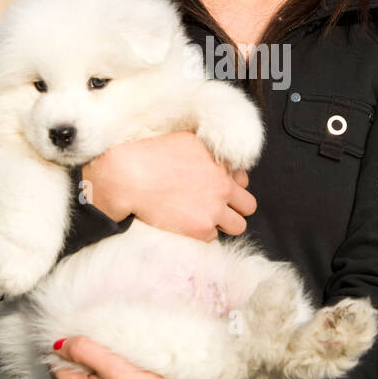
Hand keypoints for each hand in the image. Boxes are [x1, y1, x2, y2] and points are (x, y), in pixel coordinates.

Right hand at [79, 131, 256, 240]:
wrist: (129, 177)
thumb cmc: (152, 155)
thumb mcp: (187, 141)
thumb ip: (209, 152)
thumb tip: (218, 160)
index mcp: (221, 163)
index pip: (243, 180)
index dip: (230, 185)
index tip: (215, 188)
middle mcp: (223, 185)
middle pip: (248, 205)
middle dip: (235, 207)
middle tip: (215, 207)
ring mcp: (215, 209)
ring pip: (238, 225)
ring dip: (224, 223)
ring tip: (203, 219)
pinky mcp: (202, 229)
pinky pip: (213, 237)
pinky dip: (201, 233)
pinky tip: (184, 223)